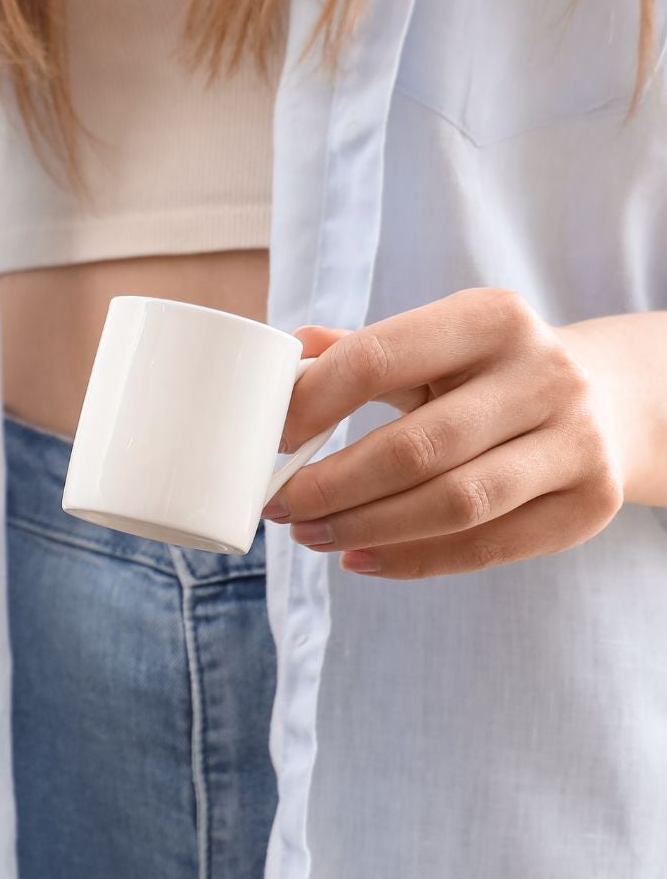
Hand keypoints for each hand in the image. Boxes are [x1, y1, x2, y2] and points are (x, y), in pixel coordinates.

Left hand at [269, 288, 626, 578]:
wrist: (606, 401)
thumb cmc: (484, 375)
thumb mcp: (433, 345)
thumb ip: (359, 350)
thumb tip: (284, 355)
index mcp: (491, 318)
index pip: (378, 360)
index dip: (313, 404)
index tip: (273, 440)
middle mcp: (544, 375)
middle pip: (414, 448)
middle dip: (332, 486)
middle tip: (281, 505)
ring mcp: (576, 441)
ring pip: (452, 504)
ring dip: (365, 528)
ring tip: (312, 535)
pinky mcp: (589, 504)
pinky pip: (485, 547)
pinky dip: (411, 560)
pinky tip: (360, 558)